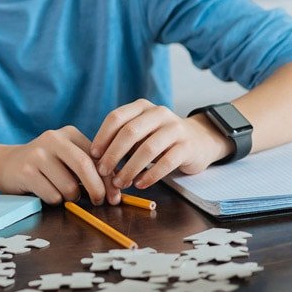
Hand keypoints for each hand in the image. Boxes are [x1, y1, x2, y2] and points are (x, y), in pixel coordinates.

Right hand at [0, 126, 110, 204]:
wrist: (6, 164)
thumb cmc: (46, 165)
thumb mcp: (67, 157)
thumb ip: (89, 166)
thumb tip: (116, 187)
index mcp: (69, 134)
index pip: (97, 157)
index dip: (109, 179)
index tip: (115, 196)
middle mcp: (53, 139)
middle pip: (84, 166)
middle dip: (97, 189)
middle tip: (99, 202)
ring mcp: (37, 154)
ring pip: (69, 186)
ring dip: (72, 197)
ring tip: (64, 194)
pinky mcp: (26, 172)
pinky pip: (52, 195)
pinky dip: (55, 200)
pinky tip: (47, 192)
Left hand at [90, 99, 230, 190]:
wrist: (198, 141)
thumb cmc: (159, 139)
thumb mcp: (140, 132)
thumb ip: (121, 139)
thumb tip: (95, 159)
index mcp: (142, 107)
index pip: (116, 117)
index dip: (102, 136)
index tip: (93, 155)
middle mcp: (159, 113)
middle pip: (130, 132)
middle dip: (113, 154)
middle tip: (103, 172)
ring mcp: (175, 128)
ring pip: (148, 149)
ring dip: (130, 169)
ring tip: (120, 183)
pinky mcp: (187, 146)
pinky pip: (166, 163)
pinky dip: (150, 176)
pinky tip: (140, 184)